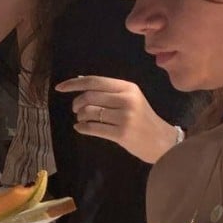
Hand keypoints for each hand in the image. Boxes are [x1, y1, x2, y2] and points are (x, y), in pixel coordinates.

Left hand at [56, 75, 178, 163]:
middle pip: (89, 96)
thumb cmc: (142, 119)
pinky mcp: (121, 133)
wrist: (162, 141)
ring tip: (83, 119)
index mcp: (128, 87)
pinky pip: (92, 128)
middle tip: (76, 110)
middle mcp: (127, 99)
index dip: (74, 83)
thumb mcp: (130, 98)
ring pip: (89, 112)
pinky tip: (81, 128)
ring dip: (80, 116)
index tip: (60, 88)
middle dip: (76, 103)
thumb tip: (79, 80)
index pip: (95, 81)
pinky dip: (82, 128)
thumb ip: (108, 91)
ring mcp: (125, 117)